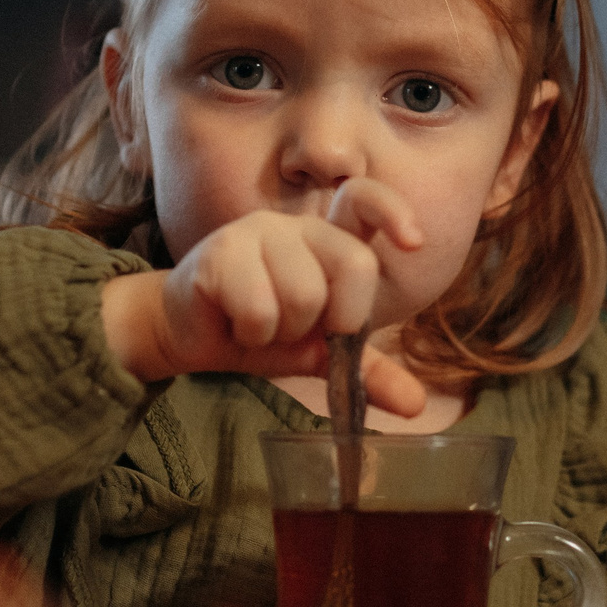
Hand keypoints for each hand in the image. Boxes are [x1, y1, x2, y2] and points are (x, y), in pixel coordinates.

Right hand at [100, 180, 428, 415]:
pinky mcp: (221, 251)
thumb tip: (415, 405)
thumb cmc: (259, 334)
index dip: (394, 213)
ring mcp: (257, 231)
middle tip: (300, 330)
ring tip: (260, 325)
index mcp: (327, 240)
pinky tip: (233, 324)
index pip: (365, 200)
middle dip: (335, 318)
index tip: (414, 243)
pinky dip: (251, 333)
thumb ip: (366, 373)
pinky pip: (260, 308)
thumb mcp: (319, 355)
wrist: (191, 339)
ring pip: (305, 294)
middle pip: (354, 264)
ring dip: (283, 331)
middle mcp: (297, 226)